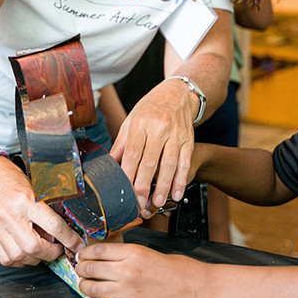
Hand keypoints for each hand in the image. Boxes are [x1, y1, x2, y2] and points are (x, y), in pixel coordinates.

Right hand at [0, 156, 82, 266]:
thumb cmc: (10, 179)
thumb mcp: (35, 187)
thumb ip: (47, 210)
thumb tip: (60, 232)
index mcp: (26, 201)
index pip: (53, 225)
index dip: (69, 239)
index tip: (77, 245)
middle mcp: (10, 216)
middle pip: (34, 247)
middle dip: (51, 253)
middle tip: (57, 248)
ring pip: (20, 256)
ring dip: (36, 258)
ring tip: (41, 249)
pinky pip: (6, 259)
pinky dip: (20, 260)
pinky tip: (25, 252)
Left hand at [77, 242, 202, 297]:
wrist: (197, 288)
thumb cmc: (181, 270)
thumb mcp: (152, 252)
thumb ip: (130, 255)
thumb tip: (111, 257)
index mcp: (134, 252)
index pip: (98, 249)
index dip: (85, 252)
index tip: (82, 254)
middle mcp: (127, 270)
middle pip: (91, 268)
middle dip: (81, 269)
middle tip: (80, 270)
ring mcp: (128, 291)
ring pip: (92, 288)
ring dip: (83, 286)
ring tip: (83, 285)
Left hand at [110, 79, 195, 215]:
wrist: (178, 94)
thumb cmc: (150, 109)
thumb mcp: (131, 120)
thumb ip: (121, 144)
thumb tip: (108, 166)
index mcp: (140, 123)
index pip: (133, 153)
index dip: (129, 173)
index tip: (125, 191)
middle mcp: (159, 128)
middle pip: (150, 161)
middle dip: (144, 185)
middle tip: (139, 203)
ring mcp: (175, 134)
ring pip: (169, 164)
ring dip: (164, 186)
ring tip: (158, 202)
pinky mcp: (188, 140)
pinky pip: (184, 162)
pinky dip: (181, 180)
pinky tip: (177, 193)